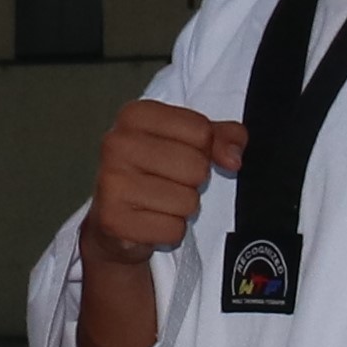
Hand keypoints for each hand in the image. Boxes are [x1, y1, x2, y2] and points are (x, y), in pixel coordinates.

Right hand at [86, 100, 246, 271]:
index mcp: (135, 114)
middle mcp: (117, 143)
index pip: (201, 130)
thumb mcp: (188, 142)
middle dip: (193, 181)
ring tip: (158, 202)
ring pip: (188, 201)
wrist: (114, 220)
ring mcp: (112, 181)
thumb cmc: (152, 174)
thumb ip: (220, 137)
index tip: (180, 155)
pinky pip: (173, 229)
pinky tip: (150, 221)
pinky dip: (169, 231)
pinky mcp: (115, 220)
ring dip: (182, 208)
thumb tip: (234, 157)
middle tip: (168, 183)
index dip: (203, 149)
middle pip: (197, 166)